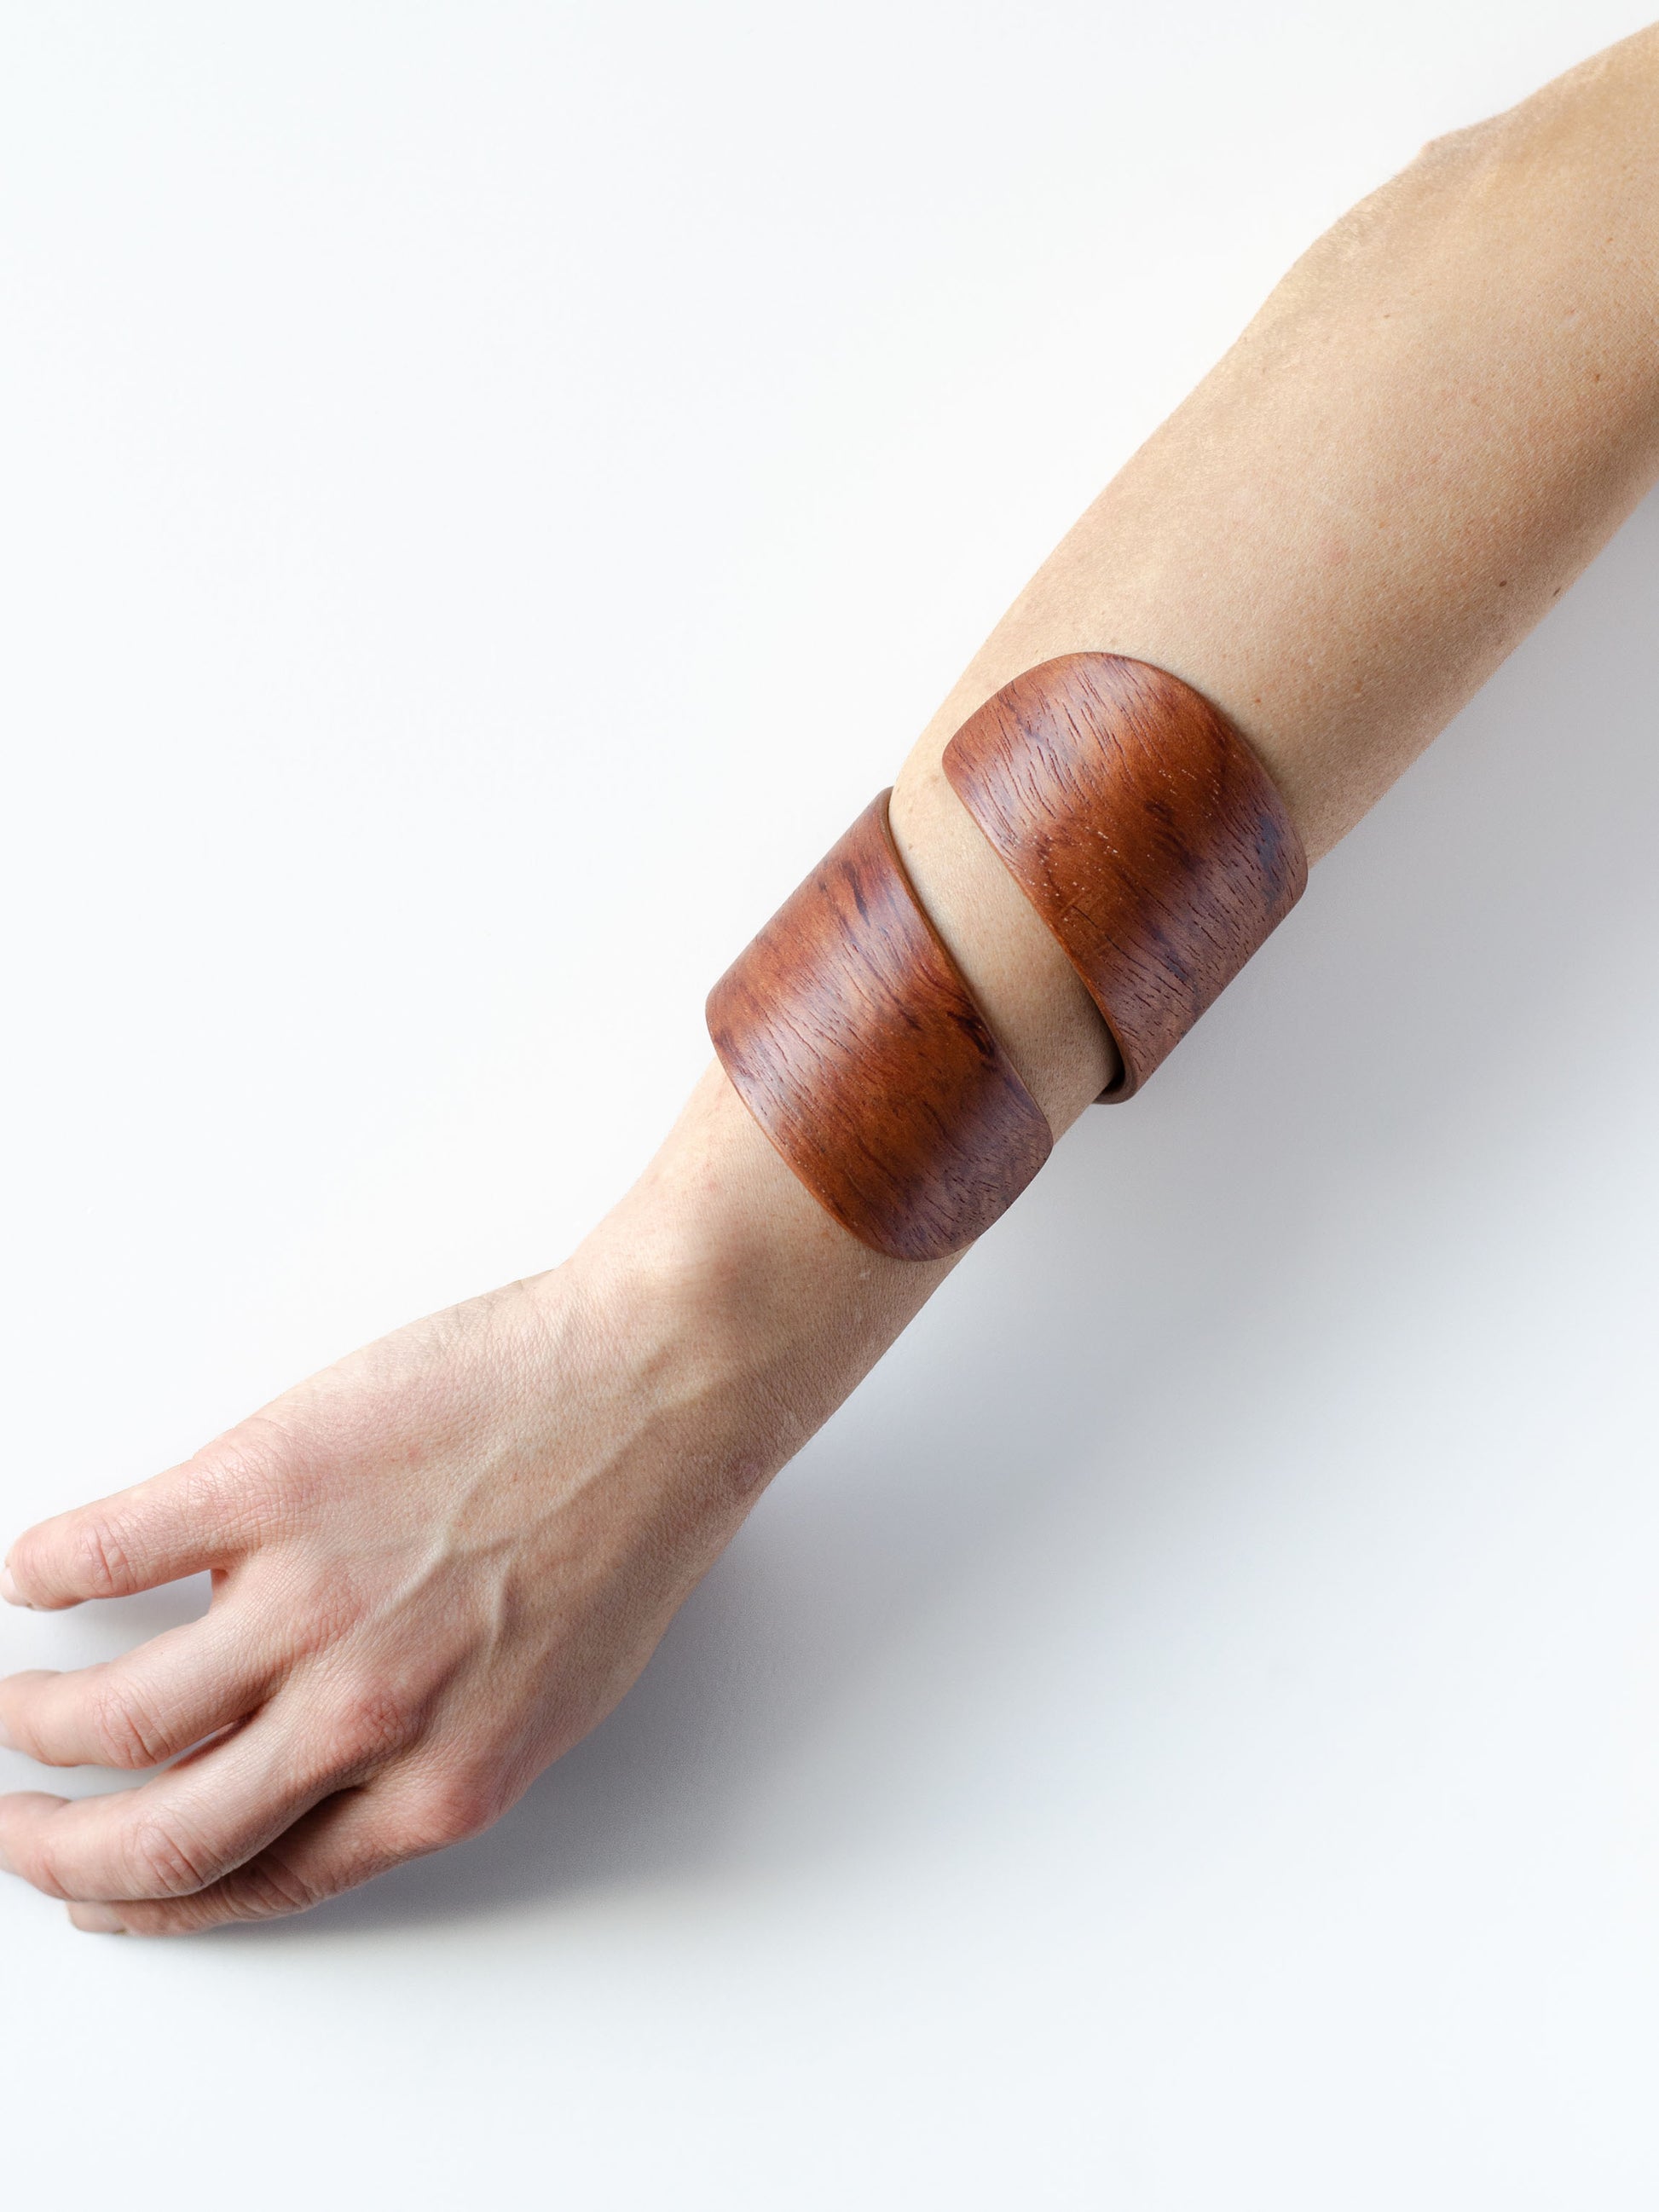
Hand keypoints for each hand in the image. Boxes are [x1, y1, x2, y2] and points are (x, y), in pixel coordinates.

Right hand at [0, 1250, 754, 1934]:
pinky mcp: (271, 1483)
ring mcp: (312, 1599)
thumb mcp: (552, 1689)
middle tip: (15, 1826)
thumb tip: (316, 1766)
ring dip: (34, 1723)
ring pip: (114, 1715)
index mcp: (441, 1777)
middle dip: (59, 1850)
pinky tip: (39, 1572)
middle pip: (159, 1832)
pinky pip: (107, 1552)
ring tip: (16, 1702)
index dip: (153, 1902)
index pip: (252, 1884)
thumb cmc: (633, 1517)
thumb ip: (433, 1748)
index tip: (98, 1893)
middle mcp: (367, 1714)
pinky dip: (49, 1569)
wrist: (664, 1378)